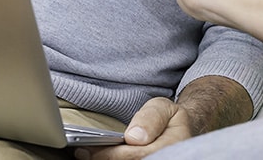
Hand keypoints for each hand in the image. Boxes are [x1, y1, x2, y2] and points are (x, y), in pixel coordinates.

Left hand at [73, 97, 190, 159]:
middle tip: (81, 151)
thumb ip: (151, 118)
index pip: (137, 155)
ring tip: (85, 154)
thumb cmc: (169, 118)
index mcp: (171, 146)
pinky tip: (96, 157)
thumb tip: (134, 137)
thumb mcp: (164, 108)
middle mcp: (164, 159)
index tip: (89, 148)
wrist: (181, 130)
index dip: (112, 154)